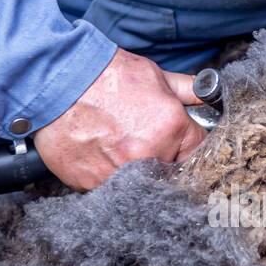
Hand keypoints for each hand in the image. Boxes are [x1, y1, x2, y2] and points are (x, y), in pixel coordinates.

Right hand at [32, 48, 205, 189]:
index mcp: (170, 128)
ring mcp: (120, 174)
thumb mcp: (154, 75)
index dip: (191, 148)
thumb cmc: (104, 75)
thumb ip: (186, 90)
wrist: (57, 80)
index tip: (182, 146)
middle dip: (165, 162)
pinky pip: (110, 190)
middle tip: (146, 145)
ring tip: (119, 149)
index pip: (199, 153)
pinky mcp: (93, 184)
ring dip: (137, 173)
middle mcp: (149, 156)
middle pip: (172, 174)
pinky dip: (109, 178)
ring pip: (141, 186)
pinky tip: (101, 157)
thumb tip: (208, 95)